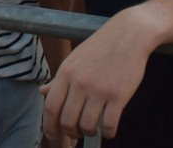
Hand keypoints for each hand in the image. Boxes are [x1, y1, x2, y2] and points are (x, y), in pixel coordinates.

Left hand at [41, 9, 155, 141]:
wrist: (128, 34)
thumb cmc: (100, 48)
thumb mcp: (74, 59)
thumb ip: (59, 79)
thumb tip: (43, 92)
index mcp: (66, 72)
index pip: (50, 107)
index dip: (49, 126)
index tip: (52, 137)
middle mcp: (80, 82)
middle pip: (67, 120)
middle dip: (71, 132)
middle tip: (77, 133)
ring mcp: (100, 89)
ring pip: (87, 126)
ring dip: (89, 132)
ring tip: (93, 128)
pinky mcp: (119, 95)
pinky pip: (110, 125)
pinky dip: (108, 133)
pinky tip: (109, 130)